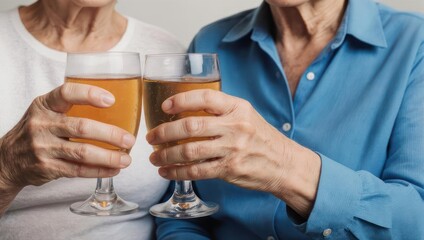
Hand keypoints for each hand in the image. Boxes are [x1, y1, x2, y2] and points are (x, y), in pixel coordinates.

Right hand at [0, 83, 135, 189]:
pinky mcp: (47, 168)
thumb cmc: (38, 129)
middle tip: (129, 139)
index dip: (89, 94)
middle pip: (82, 127)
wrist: (8, 159)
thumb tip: (118, 106)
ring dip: (109, 157)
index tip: (112, 100)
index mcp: (44, 105)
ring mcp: (43, 148)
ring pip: (82, 153)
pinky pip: (78, 170)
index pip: (66, 93)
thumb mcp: (46, 110)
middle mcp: (41, 124)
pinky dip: (99, 171)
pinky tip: (114, 170)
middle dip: (110, 134)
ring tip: (127, 159)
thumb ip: (72, 105)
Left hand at [146, 89, 320, 216]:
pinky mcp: (230, 170)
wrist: (284, 163)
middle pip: (191, 126)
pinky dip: (177, 172)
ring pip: (190, 151)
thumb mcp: (246, 115)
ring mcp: (233, 149)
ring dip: (167, 155)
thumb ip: (221, 110)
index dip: (181, 100)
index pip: (205, 97)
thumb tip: (186, 109)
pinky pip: (197, 171)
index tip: (164, 107)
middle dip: (165, 132)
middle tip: (151, 137)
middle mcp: (235, 126)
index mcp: (238, 107)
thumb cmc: (261, 137)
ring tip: (154, 157)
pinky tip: (166, 172)